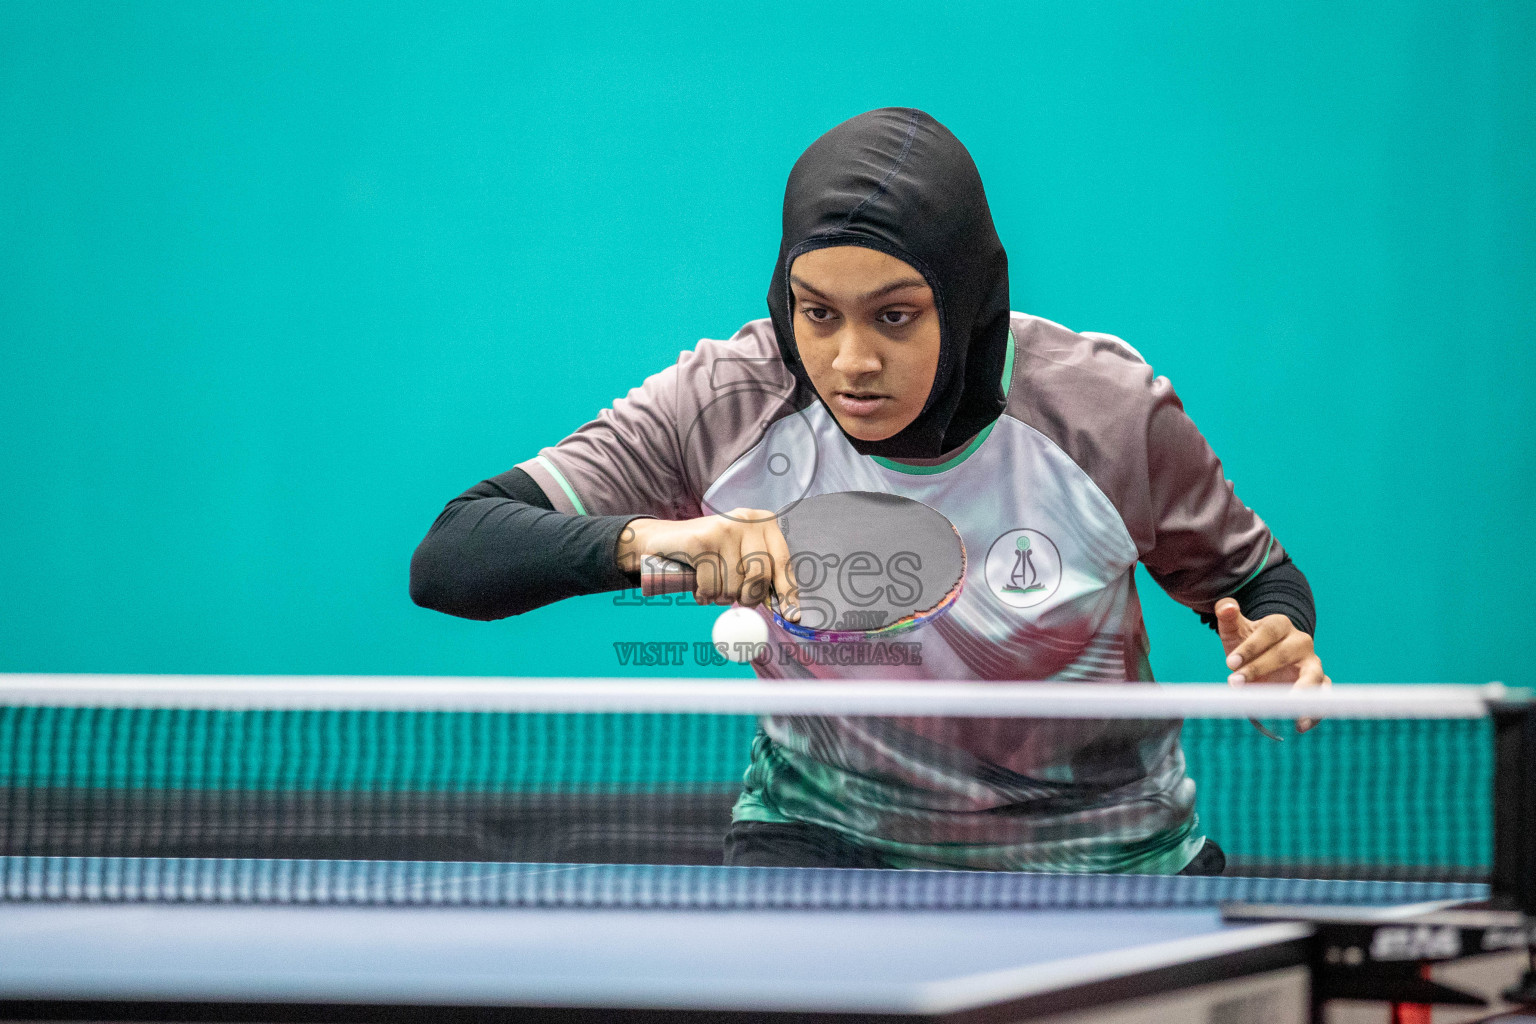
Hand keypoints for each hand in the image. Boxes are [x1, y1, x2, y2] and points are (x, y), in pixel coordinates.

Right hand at [615, 511, 799, 619]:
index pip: (782, 562)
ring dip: (721, 596)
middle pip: (759, 575)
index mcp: (764, 523)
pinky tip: (699, 586)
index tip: (792, 616)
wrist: (664, 539)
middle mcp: (747, 521)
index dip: (787, 592)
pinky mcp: (702, 540)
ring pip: (733, 584)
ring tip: (712, 586)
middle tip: (736, 599)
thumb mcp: (740, 556)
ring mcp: (724, 528)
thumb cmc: (709, 553)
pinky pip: (711, 584)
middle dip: (748, 596)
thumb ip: (762, 575)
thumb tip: (785, 610)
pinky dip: (704, 593)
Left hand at [1215, 598, 1328, 732]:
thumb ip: (1227, 616)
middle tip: (1235, 684)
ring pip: (1313, 675)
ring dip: (1299, 692)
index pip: (1268, 632)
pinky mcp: (1318, 683)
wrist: (1263, 660)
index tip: (1229, 663)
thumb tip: (1227, 606)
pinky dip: (1315, 711)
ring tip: (1285, 708)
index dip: (1249, 647)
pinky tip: (1300, 725)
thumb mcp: (1234, 630)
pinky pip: (1323, 696)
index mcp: (1280, 625)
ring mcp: (1313, 664)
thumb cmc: (1246, 645)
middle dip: (1258, 669)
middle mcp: (1301, 642)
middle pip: (1284, 654)